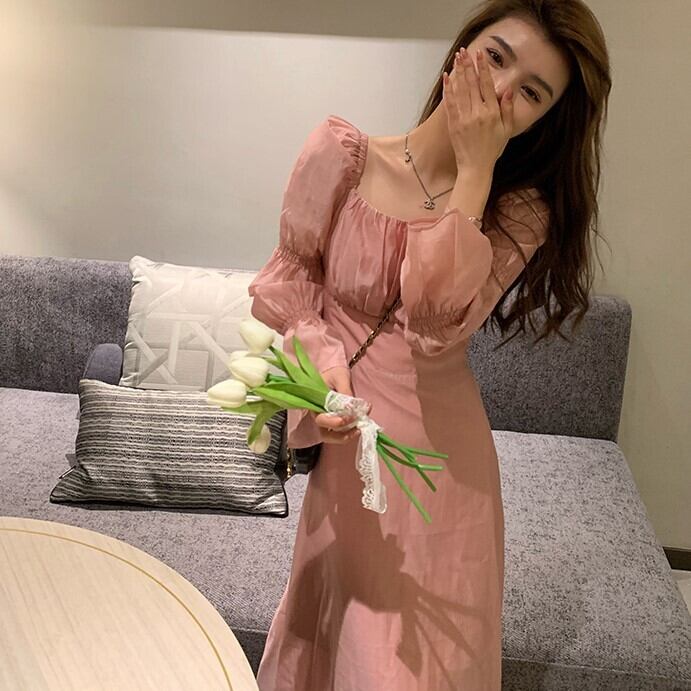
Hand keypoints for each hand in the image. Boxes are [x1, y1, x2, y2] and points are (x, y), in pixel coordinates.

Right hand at [313, 366, 371, 444]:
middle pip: (324, 433)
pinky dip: (349, 433)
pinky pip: (339, 432)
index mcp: (315, 403)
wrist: (334, 372)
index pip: (320, 419)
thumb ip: (345, 391)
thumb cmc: (334, 372)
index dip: (333, 422)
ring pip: (331, 437)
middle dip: (340, 434)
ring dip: (345, 437)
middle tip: (356, 427)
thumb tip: (352, 407)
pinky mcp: (334, 421)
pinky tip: (359, 428)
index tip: (348, 418)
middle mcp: (318, 414)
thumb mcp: (340, 377)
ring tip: (359, 430)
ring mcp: (326, 419)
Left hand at [442, 46, 514, 171]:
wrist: (475, 168)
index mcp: (492, 113)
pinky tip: (447, 78)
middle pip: (472, 84)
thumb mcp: (507, 130)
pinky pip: (450, 104)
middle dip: (468, 65)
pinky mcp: (454, 124)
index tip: (480, 54)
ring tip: (457, 58)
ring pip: (460, 90)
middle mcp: (477, 113)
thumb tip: (508, 89)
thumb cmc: (492, 150)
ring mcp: (464, 119)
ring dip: (458, 72)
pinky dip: (448, 90)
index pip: (486, 85)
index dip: (483, 68)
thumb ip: (507, 109)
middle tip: (464, 51)